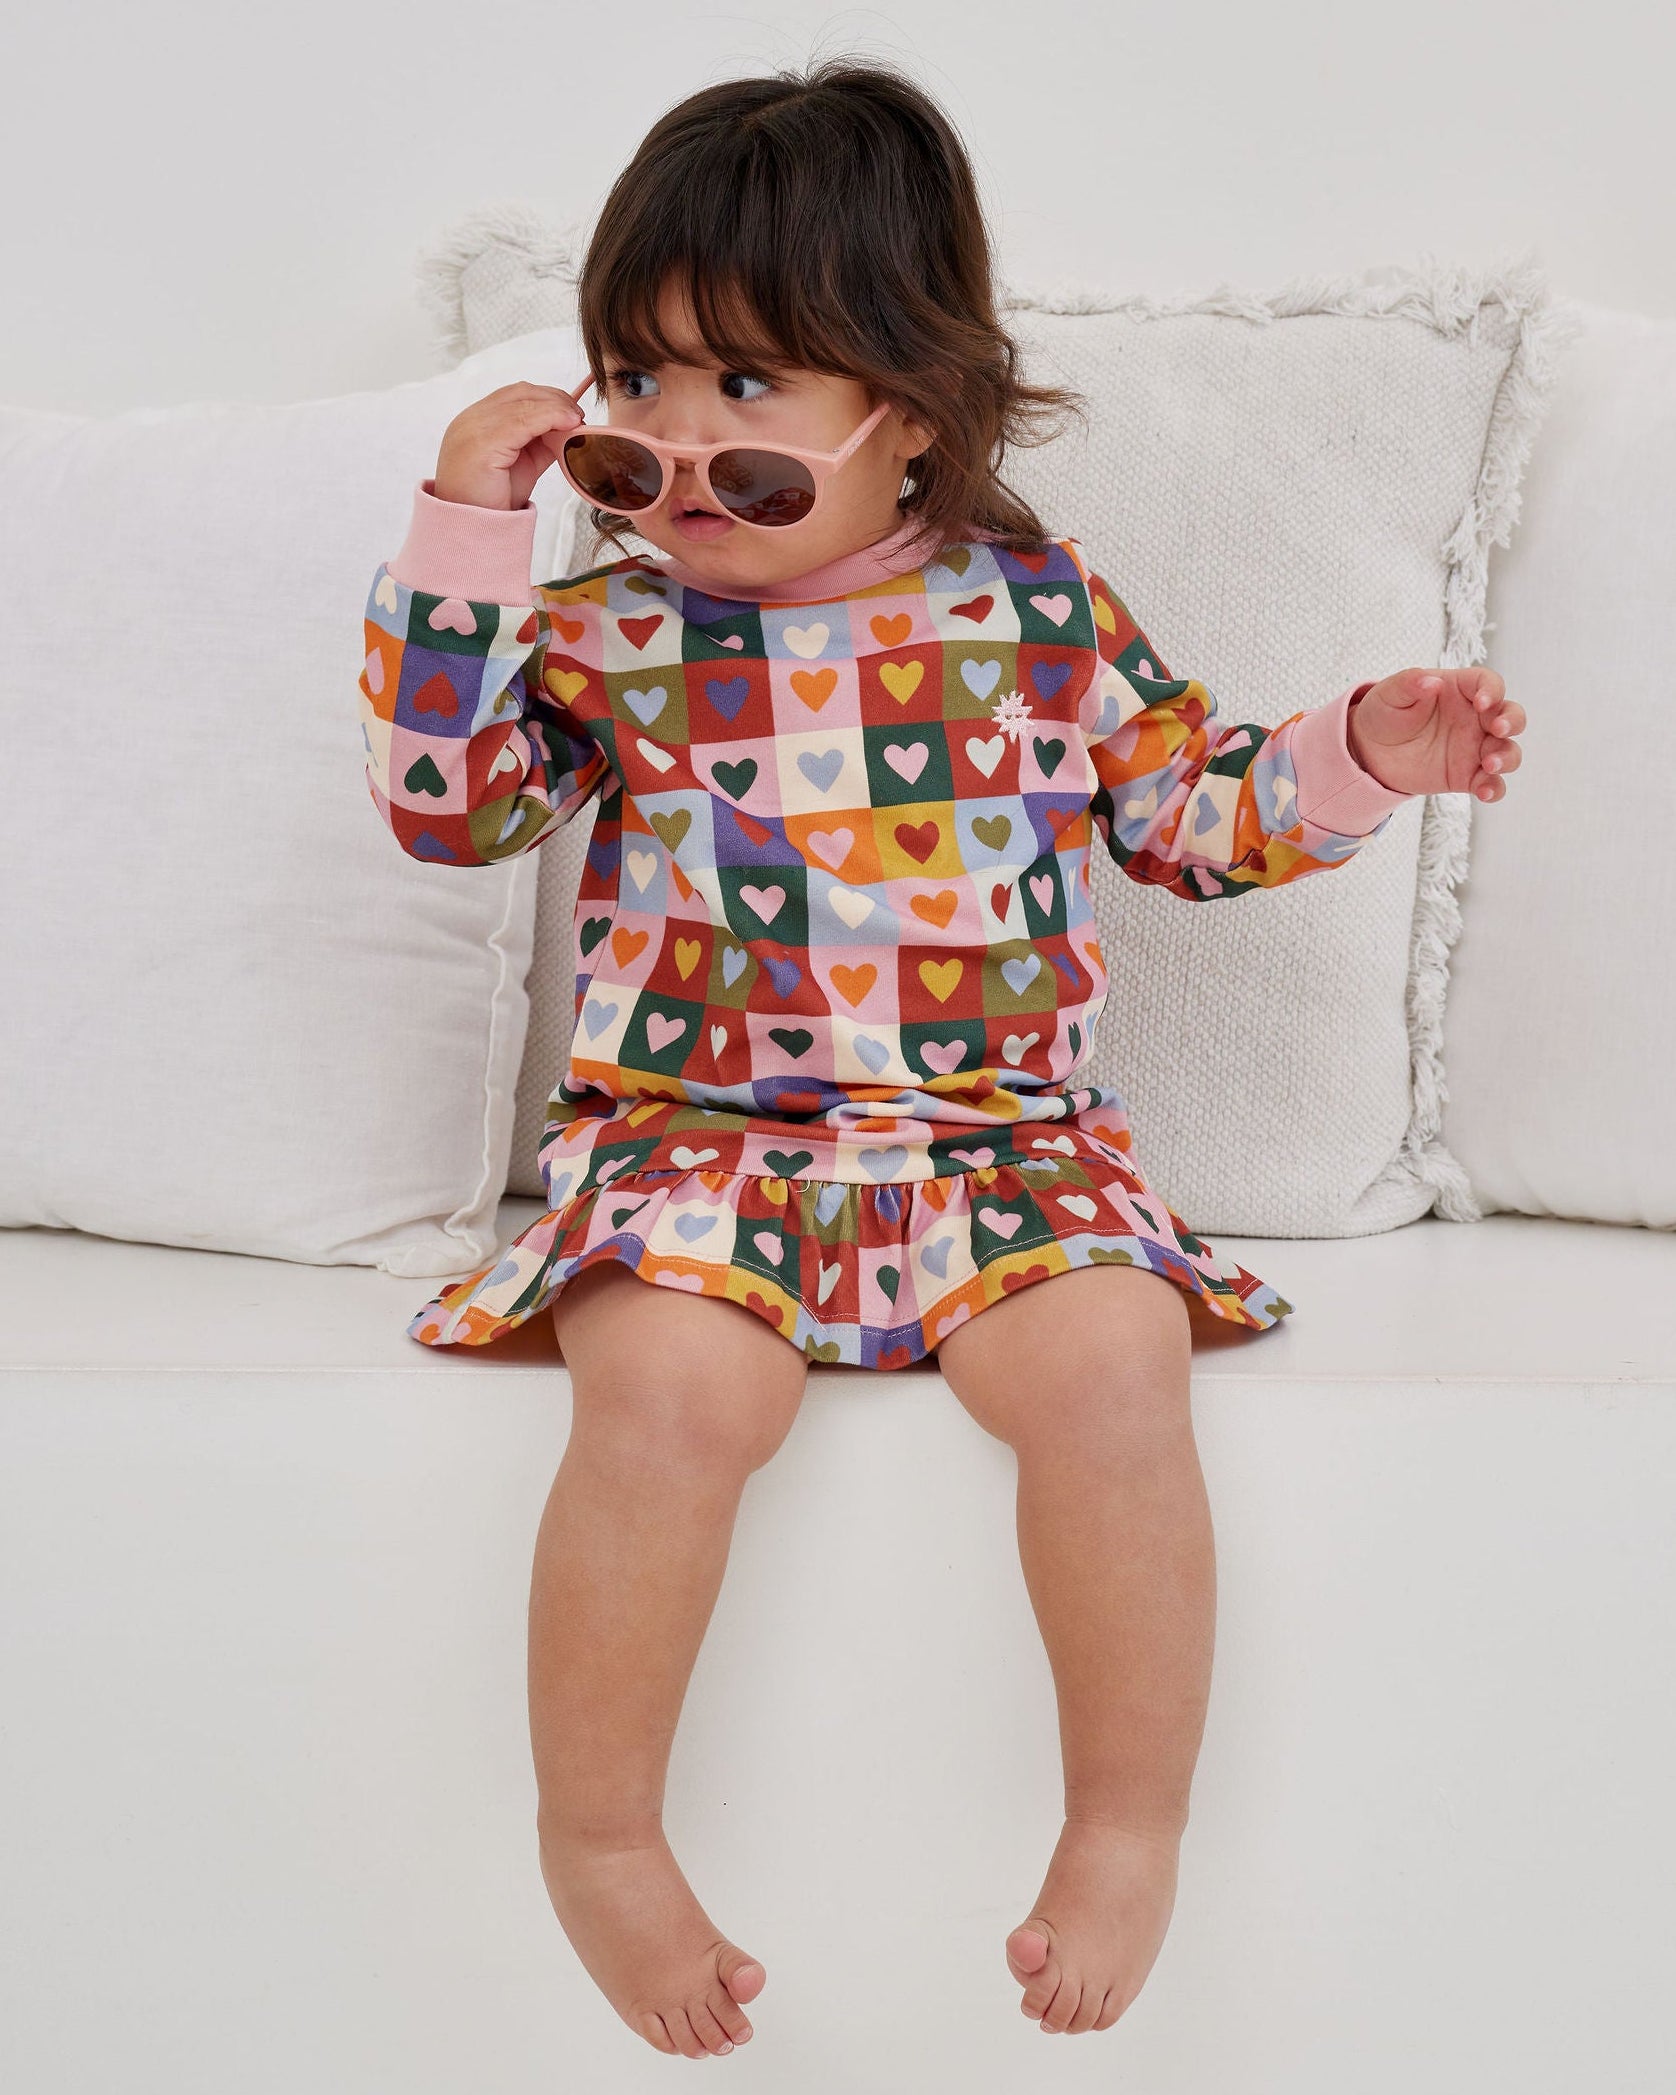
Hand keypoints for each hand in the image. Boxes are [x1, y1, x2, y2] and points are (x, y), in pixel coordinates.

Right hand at [432, 382, 587, 511]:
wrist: (471, 530)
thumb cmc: (491, 501)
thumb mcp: (521, 465)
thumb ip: (538, 443)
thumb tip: (568, 428)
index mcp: (476, 422)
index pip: (514, 396)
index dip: (546, 398)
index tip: (571, 411)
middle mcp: (470, 419)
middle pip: (519, 393)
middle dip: (554, 399)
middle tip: (578, 415)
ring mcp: (473, 428)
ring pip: (523, 403)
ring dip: (556, 408)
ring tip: (577, 421)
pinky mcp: (482, 442)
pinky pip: (522, 420)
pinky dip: (550, 418)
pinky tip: (568, 425)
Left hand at [1347, 666, 1523, 803]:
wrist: (1371, 751)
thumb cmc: (1385, 713)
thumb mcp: (1390, 693)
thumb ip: (1410, 683)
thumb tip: (1430, 681)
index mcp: (1460, 690)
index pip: (1488, 683)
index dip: (1492, 690)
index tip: (1482, 702)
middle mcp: (1475, 717)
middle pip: (1511, 715)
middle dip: (1512, 721)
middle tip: (1499, 729)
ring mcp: (1475, 748)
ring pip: (1508, 751)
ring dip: (1507, 757)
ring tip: (1490, 764)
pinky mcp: (1467, 776)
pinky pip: (1490, 783)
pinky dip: (1494, 789)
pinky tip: (1485, 793)